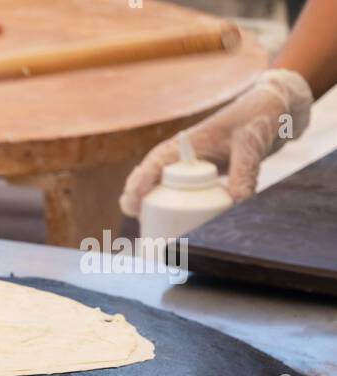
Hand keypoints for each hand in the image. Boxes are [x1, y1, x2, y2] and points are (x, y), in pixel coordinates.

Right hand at [120, 69, 313, 215]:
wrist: (273, 113)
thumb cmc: (257, 119)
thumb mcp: (250, 145)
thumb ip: (245, 172)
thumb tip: (238, 203)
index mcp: (184, 145)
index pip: (152, 164)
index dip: (139, 183)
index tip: (135, 201)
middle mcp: (181, 159)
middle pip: (146, 180)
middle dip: (135, 200)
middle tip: (139, 219)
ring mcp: (189, 171)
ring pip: (157, 191)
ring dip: (150, 208)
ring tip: (150, 228)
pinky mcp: (201, 181)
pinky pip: (178, 197)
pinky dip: (171, 212)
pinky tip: (172, 227)